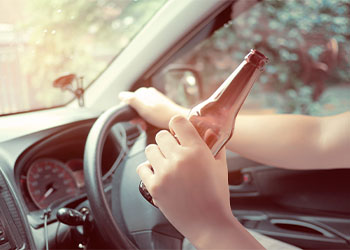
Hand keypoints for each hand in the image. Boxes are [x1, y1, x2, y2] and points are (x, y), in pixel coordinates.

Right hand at [119, 87, 188, 128]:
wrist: (178, 120)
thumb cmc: (162, 115)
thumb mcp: (144, 108)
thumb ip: (132, 100)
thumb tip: (121, 95)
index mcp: (143, 92)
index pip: (126, 100)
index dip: (128, 111)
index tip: (133, 118)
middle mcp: (148, 94)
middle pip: (133, 106)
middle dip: (135, 116)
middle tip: (141, 123)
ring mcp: (153, 101)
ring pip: (140, 111)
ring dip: (141, 120)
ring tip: (146, 125)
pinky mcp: (157, 108)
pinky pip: (147, 114)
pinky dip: (146, 120)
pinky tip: (150, 125)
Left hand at [137, 116, 232, 246]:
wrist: (209, 223)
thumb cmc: (216, 196)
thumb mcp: (221, 166)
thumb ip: (215, 147)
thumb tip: (210, 134)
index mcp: (196, 150)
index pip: (177, 121)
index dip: (177, 125)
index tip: (178, 131)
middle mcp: (178, 159)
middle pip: (161, 135)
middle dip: (167, 141)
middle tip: (173, 151)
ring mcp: (164, 172)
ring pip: (150, 149)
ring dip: (158, 154)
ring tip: (166, 164)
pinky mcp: (154, 186)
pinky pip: (142, 167)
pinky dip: (148, 169)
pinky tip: (158, 173)